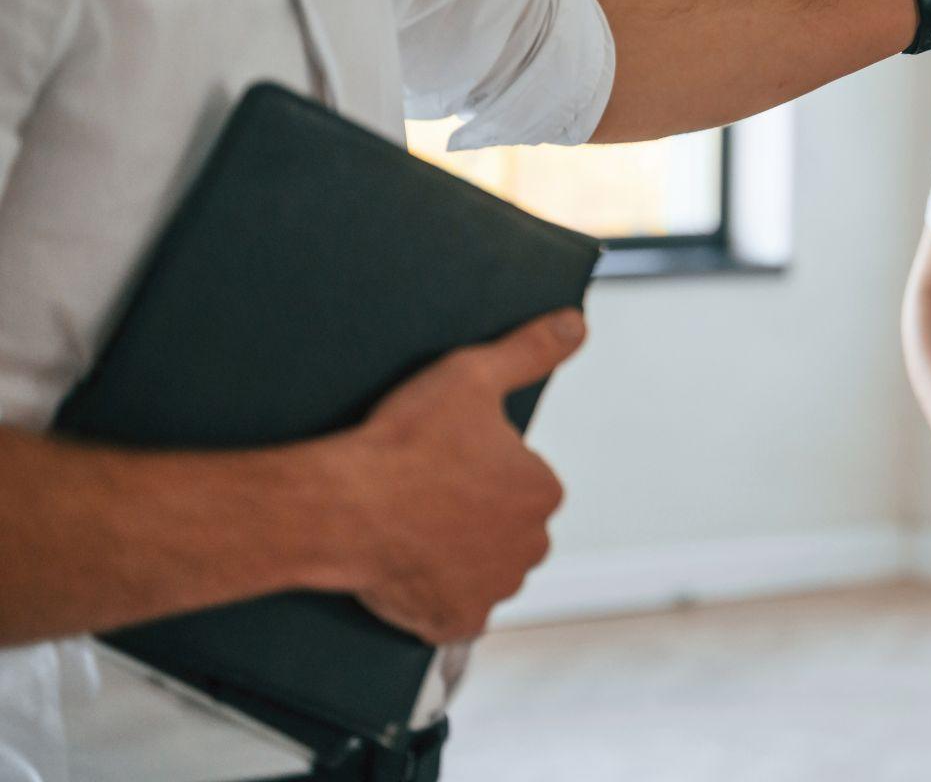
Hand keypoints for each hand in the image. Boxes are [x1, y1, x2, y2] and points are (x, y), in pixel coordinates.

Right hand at [322, 310, 585, 643]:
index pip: (523, 479)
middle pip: (507, 527)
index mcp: (542, 491)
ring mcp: (493, 589)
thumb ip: (530, 350)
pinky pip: (455, 612)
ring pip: (484, 568)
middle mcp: (530, 546)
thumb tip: (574, 324)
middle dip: (477, 515)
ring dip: (459, 555)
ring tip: (411, 527)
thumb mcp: (472, 375)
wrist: (339, 506)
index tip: (444, 460)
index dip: (481, 467)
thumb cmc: (403, 444)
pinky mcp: (455, 622)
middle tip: (426, 494)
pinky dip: (437, 598)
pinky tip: (410, 568)